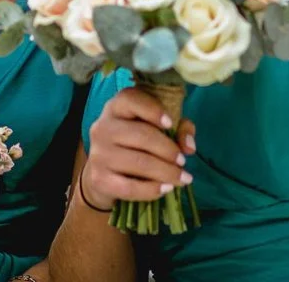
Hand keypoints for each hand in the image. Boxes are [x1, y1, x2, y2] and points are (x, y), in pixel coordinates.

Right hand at [81, 89, 195, 210]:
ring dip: (166, 172)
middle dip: (168, 149)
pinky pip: (130, 187)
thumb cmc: (136, 143)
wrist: (105, 172)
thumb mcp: (158, 127)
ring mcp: (99, 154)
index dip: (152, 109)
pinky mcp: (99, 179)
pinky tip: (167, 189)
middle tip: (183, 161)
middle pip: (141, 135)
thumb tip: (189, 146)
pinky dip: (152, 190)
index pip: (130, 99)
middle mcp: (103, 127)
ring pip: (138, 163)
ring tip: (183, 178)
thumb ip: (179, 129)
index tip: (170, 123)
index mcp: (116, 107)